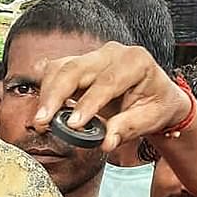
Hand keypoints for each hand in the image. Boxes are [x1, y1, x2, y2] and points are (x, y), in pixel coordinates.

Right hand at [33, 42, 190, 151]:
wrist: (156, 96)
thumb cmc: (155, 105)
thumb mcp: (151, 120)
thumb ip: (128, 129)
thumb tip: (106, 142)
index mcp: (136, 62)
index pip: (107, 81)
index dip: (87, 103)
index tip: (73, 125)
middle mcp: (112, 54)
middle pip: (75, 69)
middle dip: (55, 95)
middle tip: (44, 122)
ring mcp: (94, 57)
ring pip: (61, 67)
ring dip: (47, 94)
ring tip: (42, 120)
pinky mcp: (80, 65)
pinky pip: (57, 71)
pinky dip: (46, 87)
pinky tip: (40, 104)